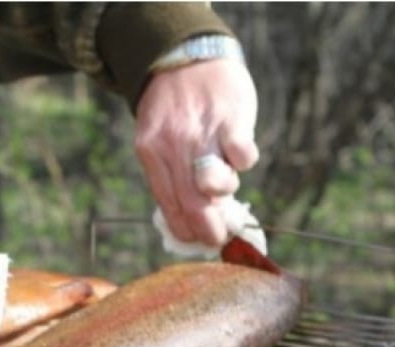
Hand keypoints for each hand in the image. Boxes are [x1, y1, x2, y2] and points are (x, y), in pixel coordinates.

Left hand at [134, 58, 259, 246]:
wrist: (187, 56)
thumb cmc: (176, 109)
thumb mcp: (157, 140)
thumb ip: (168, 175)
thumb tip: (187, 222)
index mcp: (152, 154)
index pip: (169, 208)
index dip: (188, 232)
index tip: (203, 242)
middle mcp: (174, 146)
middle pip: (193, 204)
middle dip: (210, 229)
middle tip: (222, 236)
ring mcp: (202, 132)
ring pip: (216, 184)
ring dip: (225, 193)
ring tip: (226, 183)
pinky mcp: (231, 118)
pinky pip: (242, 156)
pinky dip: (243, 163)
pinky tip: (239, 155)